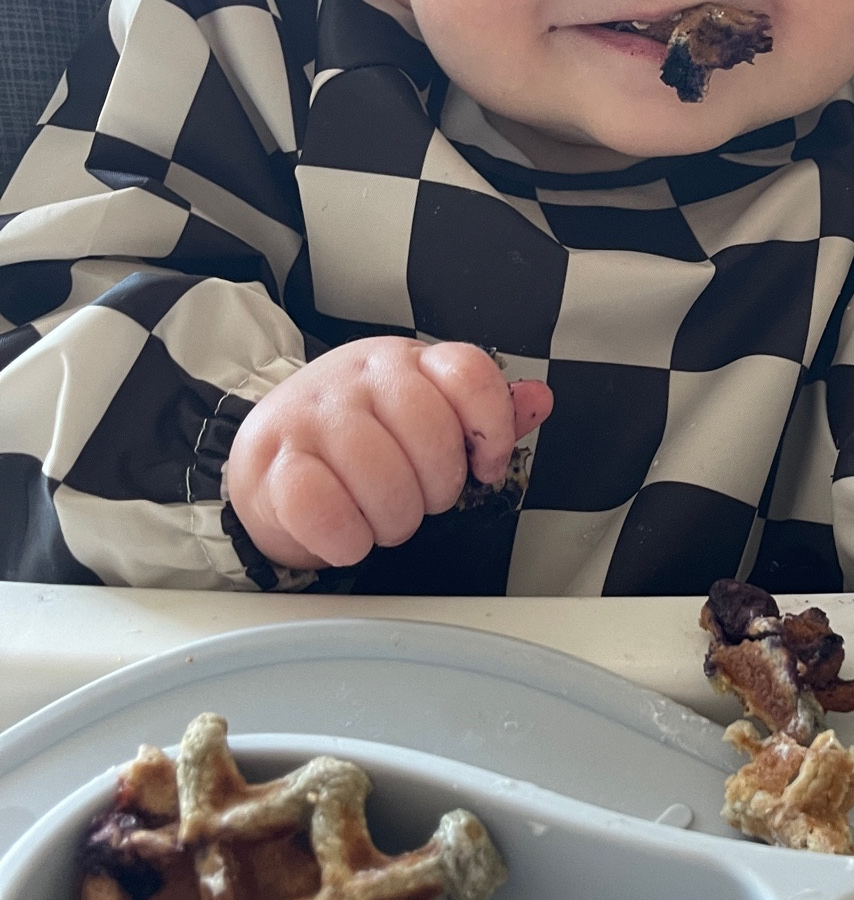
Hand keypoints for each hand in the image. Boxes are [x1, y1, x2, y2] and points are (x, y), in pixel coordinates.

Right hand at [227, 339, 552, 569]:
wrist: (266, 460)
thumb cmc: (354, 447)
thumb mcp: (420, 420)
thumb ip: (481, 416)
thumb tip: (540, 400)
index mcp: (405, 362)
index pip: (469, 373)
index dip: (491, 429)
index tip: (485, 467)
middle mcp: (358, 377)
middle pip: (431, 434)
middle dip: (435, 489)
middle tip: (415, 499)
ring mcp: (312, 414)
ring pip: (381, 477)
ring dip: (389, 520)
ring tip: (376, 518)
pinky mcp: (271, 460)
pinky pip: (324, 508)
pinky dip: (344, 537)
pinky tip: (344, 534)